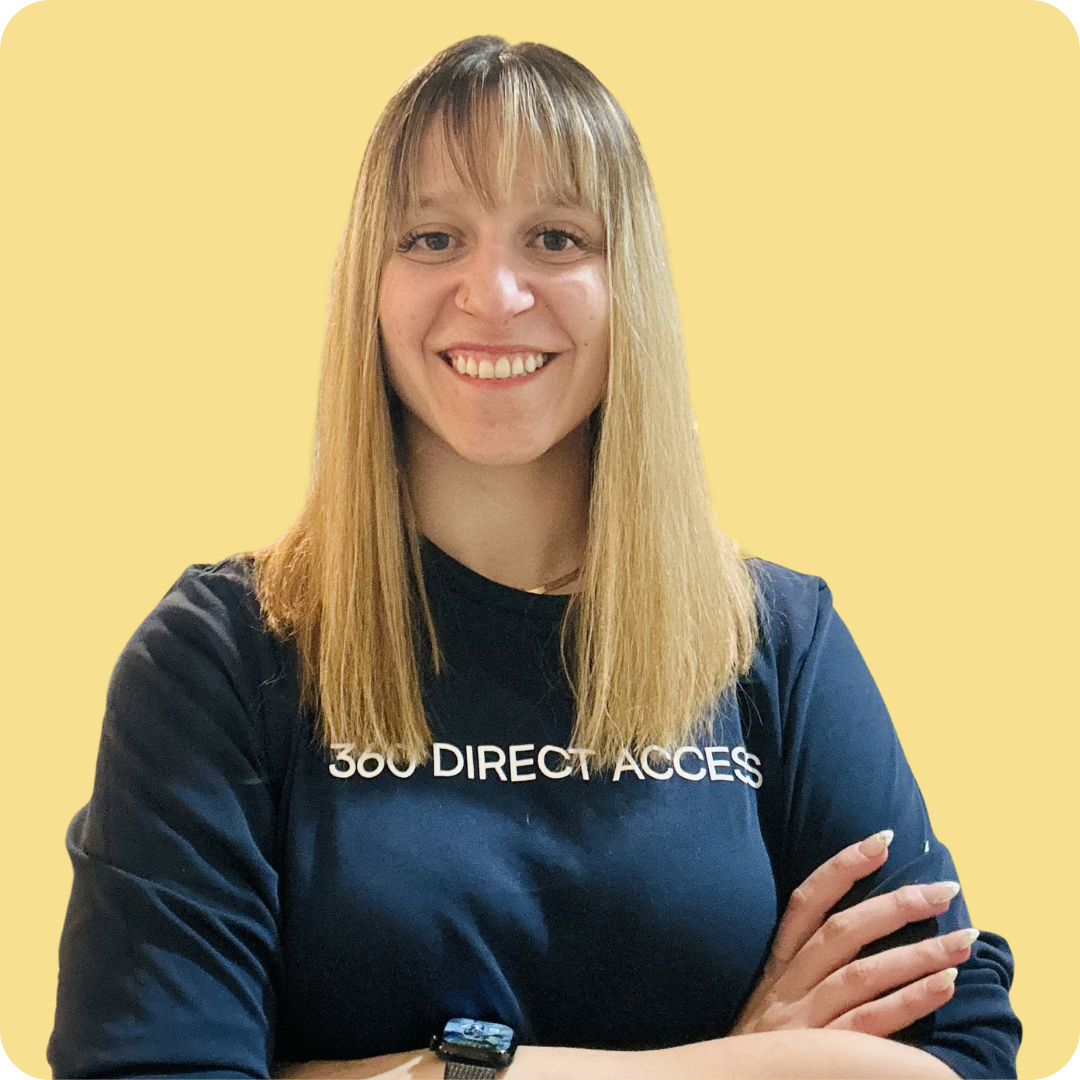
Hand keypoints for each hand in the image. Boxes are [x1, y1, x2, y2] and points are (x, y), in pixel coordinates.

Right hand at [732, 830, 978, 1037]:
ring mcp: (805, 1022)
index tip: (881, 841)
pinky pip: (871, 1024)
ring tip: (965, 940)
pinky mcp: (821, 1055)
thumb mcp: (770, 999)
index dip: (841, 868)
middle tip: (944, 890)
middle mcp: (788, 985)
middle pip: (842, 933)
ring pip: (863, 975)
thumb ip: (802, 968)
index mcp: (776, 965)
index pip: (805, 902)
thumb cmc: (761, 1046)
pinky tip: (947, 986)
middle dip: (896, 905)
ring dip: (918, 954)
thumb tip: (856, 926)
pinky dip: (910, 1003)